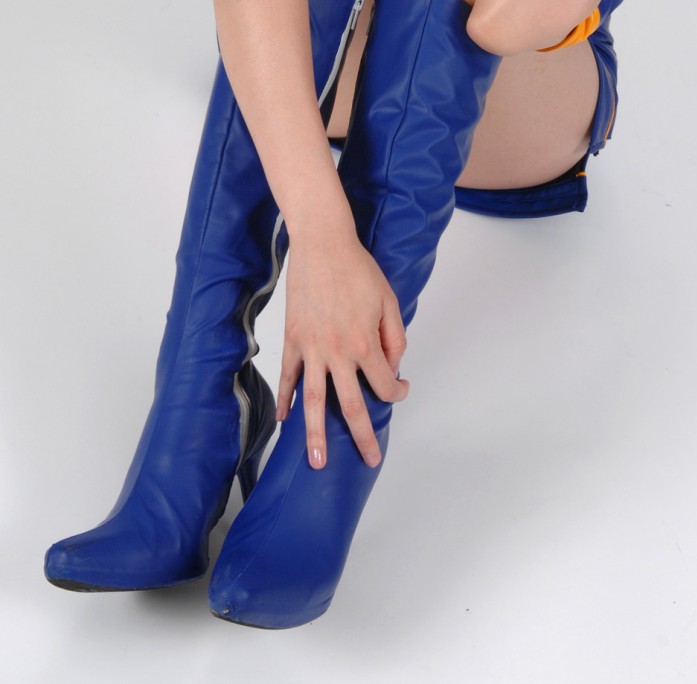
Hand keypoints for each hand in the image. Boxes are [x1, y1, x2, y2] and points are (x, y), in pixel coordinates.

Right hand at [276, 201, 408, 468]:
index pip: (385, 384)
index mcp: (365, 343)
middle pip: (351, 405)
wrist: (323, 245)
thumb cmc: (359, 269)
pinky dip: (286, 399)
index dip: (397, 392)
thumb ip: (394, 337)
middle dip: (362, 437)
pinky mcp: (292, 339)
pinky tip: (286, 419)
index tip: (400, 389)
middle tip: (370, 461)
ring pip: (313, 400)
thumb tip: (391, 367)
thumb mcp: (389, 300)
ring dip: (315, 434)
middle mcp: (338, 352)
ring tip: (317, 461)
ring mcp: (311, 348)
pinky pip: (288, 376)